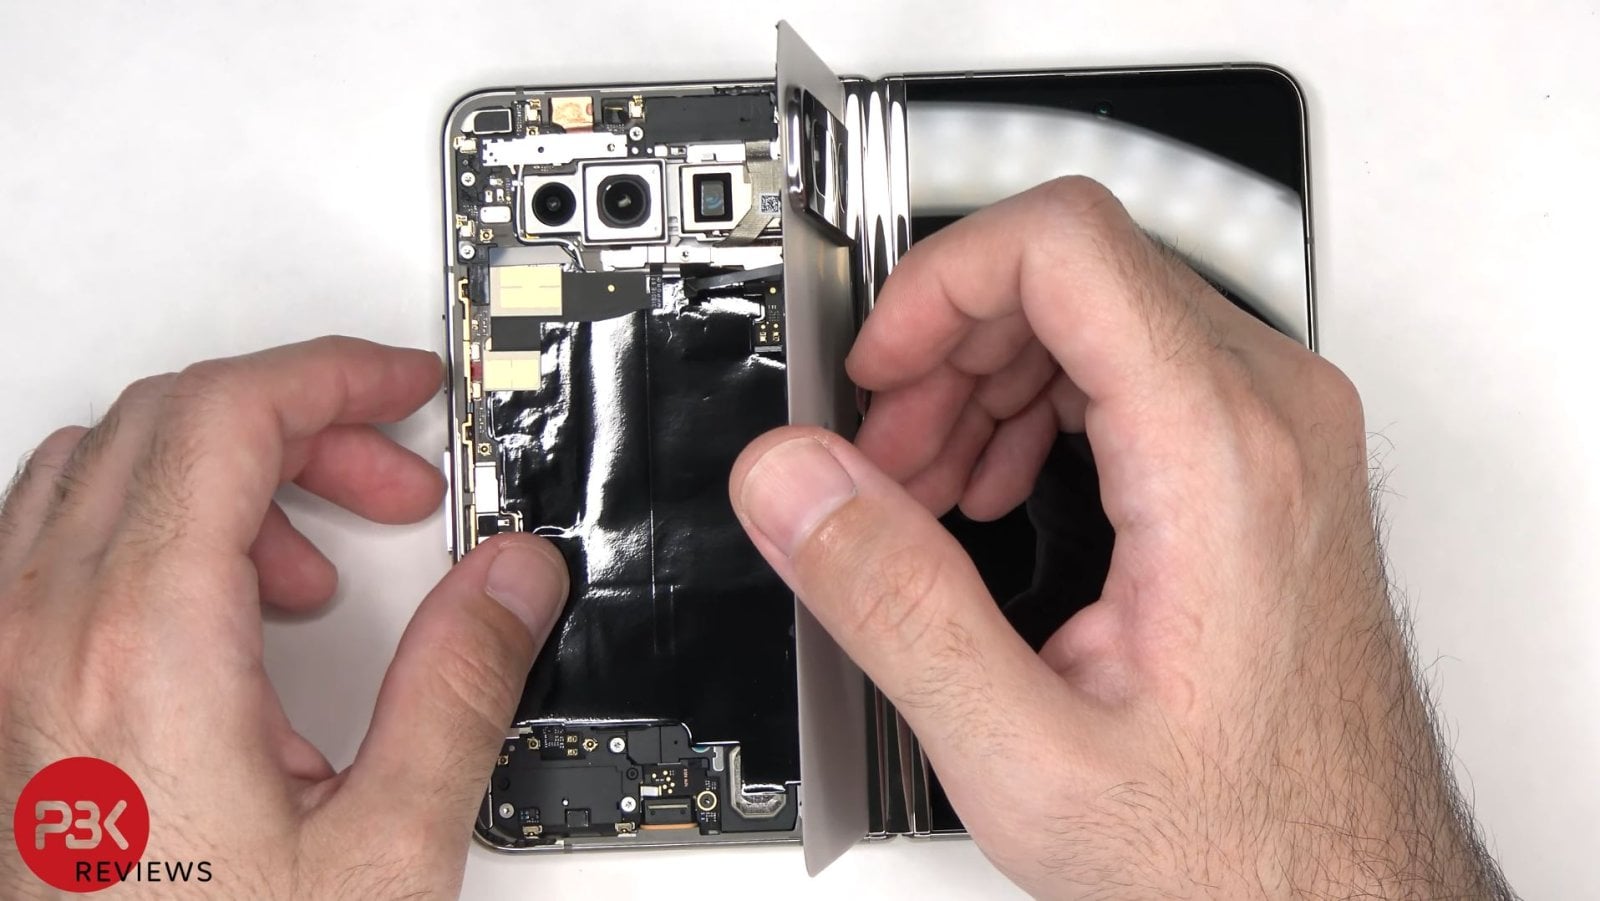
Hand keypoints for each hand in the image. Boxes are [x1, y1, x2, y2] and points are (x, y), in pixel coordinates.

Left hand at [0, 337, 567, 897]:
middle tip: (395, 483)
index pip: (227, 415)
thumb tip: (513, 579)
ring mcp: (8, 659)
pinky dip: (164, 532)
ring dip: (228, 477)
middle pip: (169, 422)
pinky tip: (239, 623)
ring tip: (325, 567)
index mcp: (142, 645)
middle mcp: (44, 630)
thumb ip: (459, 691)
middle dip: (302, 423)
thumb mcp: (380, 850)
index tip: (406, 388)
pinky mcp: (7, 697)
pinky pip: (66, 543)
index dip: (332, 374)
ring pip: (108, 470)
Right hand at [730, 179, 1509, 897]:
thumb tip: (794, 482)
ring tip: (924, 490)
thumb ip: (893, 602)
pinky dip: (1041, 408)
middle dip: (945, 347)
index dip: (937, 284)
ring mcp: (1279, 432)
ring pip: (1100, 311)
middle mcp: (1271, 417)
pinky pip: (1136, 369)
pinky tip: (993, 496)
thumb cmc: (1237, 841)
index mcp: (1221, 458)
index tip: (876, 367)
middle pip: (1072, 271)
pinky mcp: (1267, 460)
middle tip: (879, 457)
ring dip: (985, 379)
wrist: (1340, 892)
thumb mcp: (1026, 750)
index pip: (1063, 245)